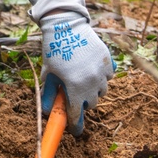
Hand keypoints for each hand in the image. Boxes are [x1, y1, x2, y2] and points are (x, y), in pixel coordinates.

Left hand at [39, 11, 113, 135]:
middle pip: (91, 104)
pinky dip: (101, 76)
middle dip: (82, 102)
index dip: (75, 125)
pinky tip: (91, 67)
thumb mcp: (48, 74)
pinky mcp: (108, 62)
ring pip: (101, 91)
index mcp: (74, 87)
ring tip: (82, 77)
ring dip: (93, 90)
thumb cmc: (55, 50)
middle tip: (74, 92)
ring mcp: (102, 72)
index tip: (75, 131)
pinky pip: (108, 77)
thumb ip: (49, 94)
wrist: (67, 26)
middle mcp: (91, 82)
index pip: (76, 115)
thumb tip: (48, 113)